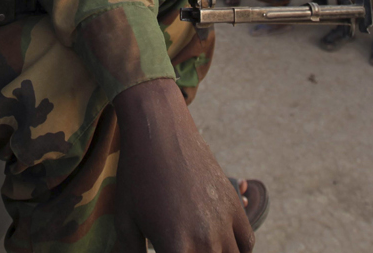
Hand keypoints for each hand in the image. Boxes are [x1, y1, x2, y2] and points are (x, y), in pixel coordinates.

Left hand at [112, 79, 253, 252]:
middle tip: (181, 248)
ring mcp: (224, 222)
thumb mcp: (126, 220)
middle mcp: (206, 239)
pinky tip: (221, 248)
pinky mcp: (233, 205)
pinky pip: (246, 243)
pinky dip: (238, 251)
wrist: (160, 131)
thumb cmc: (137, 175)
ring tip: (198, 248)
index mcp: (176, 247)